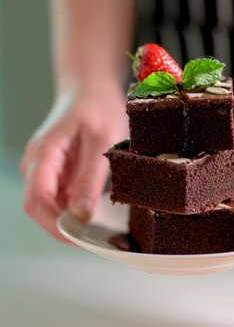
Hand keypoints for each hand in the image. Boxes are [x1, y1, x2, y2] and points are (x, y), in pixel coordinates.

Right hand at [21, 82, 128, 239]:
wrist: (92, 88)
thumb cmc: (98, 108)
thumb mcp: (102, 142)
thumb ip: (90, 179)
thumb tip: (80, 216)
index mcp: (45, 154)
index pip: (38, 200)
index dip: (56, 224)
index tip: (82, 237)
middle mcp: (37, 164)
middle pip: (39, 208)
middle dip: (64, 226)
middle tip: (96, 237)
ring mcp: (45, 169)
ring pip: (50, 206)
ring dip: (71, 219)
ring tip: (101, 223)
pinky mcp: (55, 172)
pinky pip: (60, 197)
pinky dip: (75, 208)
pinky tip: (97, 208)